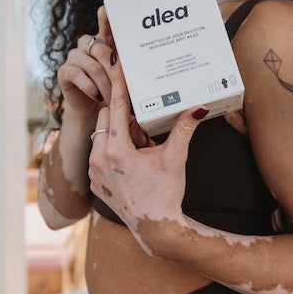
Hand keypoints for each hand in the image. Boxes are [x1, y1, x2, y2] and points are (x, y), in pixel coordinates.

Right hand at [55, 6, 115, 122]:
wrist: (90, 106)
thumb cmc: (110, 86)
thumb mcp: (120, 74)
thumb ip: (124, 64)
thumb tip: (138, 63)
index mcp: (103, 40)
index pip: (104, 23)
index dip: (105, 16)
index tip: (107, 9)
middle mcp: (87, 44)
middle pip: (101, 49)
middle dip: (114, 69)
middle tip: (122, 85)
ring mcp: (74, 56)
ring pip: (92, 66)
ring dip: (105, 84)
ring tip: (112, 97)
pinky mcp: (64, 71)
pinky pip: (78, 75)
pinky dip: (91, 88)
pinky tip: (97, 96)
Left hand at [88, 55, 208, 255]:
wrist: (156, 228)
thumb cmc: (164, 193)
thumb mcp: (175, 157)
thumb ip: (184, 128)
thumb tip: (198, 106)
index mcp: (116, 150)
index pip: (115, 107)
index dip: (117, 84)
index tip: (115, 65)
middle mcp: (98, 159)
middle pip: (107, 119)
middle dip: (125, 119)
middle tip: (145, 131)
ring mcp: (94, 171)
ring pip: (103, 135)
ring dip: (119, 134)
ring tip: (142, 148)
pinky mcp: (94, 180)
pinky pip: (99, 153)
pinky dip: (114, 149)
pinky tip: (133, 160)